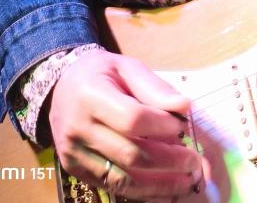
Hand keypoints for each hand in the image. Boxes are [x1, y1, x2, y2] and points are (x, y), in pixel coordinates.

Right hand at [49, 49, 203, 198]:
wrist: (62, 85)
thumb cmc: (100, 73)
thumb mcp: (126, 66)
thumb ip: (154, 87)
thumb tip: (184, 107)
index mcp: (90, 95)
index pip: (132, 119)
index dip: (162, 126)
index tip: (183, 125)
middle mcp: (78, 128)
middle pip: (130, 154)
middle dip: (168, 161)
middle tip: (194, 161)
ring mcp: (74, 153)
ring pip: (122, 179)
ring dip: (160, 184)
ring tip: (187, 180)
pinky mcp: (75, 170)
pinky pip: (113, 188)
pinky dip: (143, 192)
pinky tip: (166, 189)